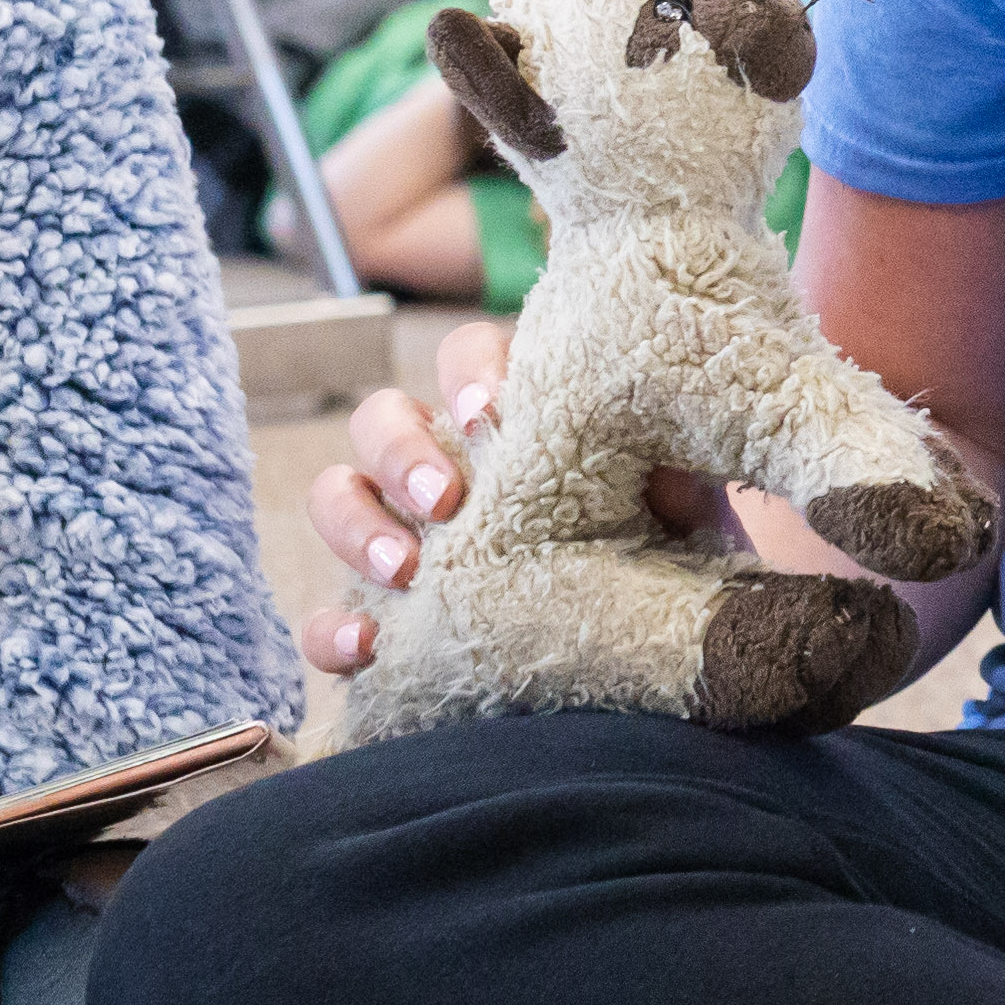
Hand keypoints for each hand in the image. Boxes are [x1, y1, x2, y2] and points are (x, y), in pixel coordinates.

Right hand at [302, 318, 721, 683]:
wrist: (653, 643)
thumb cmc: (666, 547)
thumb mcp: (679, 505)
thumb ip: (666, 474)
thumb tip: (663, 467)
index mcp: (507, 414)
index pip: (466, 358)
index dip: (466, 373)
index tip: (487, 411)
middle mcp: (440, 460)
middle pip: (382, 418)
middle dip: (402, 452)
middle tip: (445, 499)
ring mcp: (399, 532)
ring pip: (338, 495)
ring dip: (358, 526)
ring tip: (407, 570)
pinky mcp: (380, 611)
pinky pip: (325, 617)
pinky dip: (332, 628)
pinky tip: (367, 646)